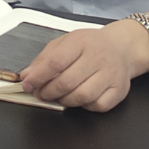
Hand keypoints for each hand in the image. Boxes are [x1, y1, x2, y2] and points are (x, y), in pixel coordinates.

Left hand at [19, 20, 148, 111]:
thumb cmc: (90, 45)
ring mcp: (110, 74)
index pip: (56, 61)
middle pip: (67, 82)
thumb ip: (45, 58)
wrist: (122, 47)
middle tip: (40, 93)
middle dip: (48, 92)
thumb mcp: (66, 42)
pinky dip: (84, 106)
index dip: (39, 76)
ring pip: (81, 97)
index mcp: (81, 41)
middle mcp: (97, 57)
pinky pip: (97, 106)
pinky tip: (79, 98)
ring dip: (64, 101)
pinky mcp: (119, 90)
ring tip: (57, 96)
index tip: (28, 84)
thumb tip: (27, 75)